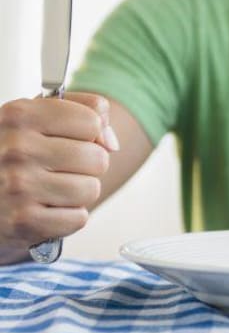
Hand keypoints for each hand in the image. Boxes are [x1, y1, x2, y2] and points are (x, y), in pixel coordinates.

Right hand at [0, 93, 118, 263]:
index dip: (89, 134)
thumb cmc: (12, 154)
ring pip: (91, 189)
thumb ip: (85, 110)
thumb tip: (112, 142)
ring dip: (78, 193)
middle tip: (58, 168)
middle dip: (86, 166)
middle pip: (98, 158)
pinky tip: (45, 209)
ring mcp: (18, 187)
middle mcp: (17, 149)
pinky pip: (79, 218)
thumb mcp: (36, 118)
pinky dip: (67, 217)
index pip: (91, 122)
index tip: (69, 139)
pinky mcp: (23, 222)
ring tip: (50, 189)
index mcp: (19, 116)